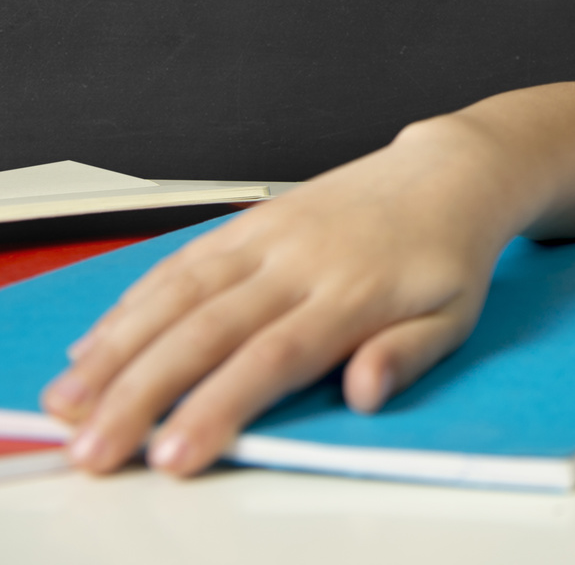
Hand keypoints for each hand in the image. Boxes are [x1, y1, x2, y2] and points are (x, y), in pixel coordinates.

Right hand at [40, 130, 515, 476]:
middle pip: (207, 331)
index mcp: (354, 294)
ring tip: (68, 400)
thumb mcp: (455, 315)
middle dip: (140, 393)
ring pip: (178, 293)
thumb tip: (365, 392)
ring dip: (116, 348)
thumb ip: (409, 355)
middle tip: (92, 446)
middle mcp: (302, 261)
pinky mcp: (250, 220)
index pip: (273, 358)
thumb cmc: (448, 257)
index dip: (217, 406)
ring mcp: (269, 235)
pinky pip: (181, 262)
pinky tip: (96, 342)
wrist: (449, 172)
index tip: (173, 452)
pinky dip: (131, 303)